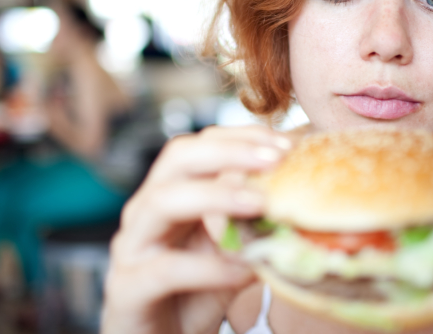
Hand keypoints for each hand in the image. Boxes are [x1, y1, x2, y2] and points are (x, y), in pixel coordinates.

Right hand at [101, 125, 291, 333]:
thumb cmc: (195, 295)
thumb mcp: (232, 253)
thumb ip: (256, 227)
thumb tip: (306, 201)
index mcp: (170, 193)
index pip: (200, 145)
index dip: (240, 137)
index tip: (284, 143)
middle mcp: (145, 211)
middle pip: (177, 158)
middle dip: (228, 151)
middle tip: (274, 159)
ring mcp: (131, 246)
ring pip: (163, 201)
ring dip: (216, 196)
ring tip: (260, 204)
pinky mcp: (127, 287)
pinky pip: (166, 269)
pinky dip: (209, 268)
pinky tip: (244, 270)